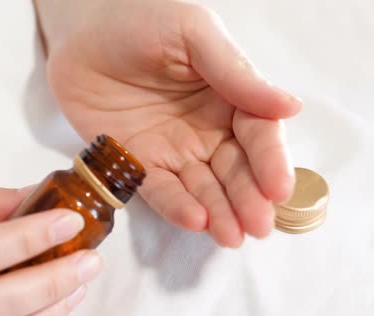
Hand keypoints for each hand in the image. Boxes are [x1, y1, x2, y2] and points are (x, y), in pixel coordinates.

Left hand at [35, 0, 300, 246]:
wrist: (82, 30)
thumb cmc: (142, 20)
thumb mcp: (194, 34)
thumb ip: (235, 72)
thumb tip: (291, 106)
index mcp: (229, 97)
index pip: (258, 135)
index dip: (270, 163)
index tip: (279, 189)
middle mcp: (206, 129)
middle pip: (234, 170)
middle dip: (248, 199)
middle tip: (258, 227)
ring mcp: (171, 149)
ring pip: (201, 187)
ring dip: (218, 212)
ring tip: (230, 235)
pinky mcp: (136, 162)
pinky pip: (158, 188)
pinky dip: (176, 205)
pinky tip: (194, 220)